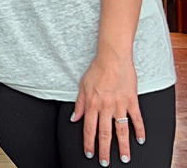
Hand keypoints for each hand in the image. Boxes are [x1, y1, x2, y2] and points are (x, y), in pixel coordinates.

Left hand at [71, 51, 144, 165]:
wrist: (113, 58)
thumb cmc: (96, 70)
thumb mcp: (82, 86)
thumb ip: (79, 104)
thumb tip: (74, 118)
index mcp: (92, 104)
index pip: (89, 128)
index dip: (89, 142)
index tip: (89, 153)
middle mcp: (106, 107)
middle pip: (104, 133)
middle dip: (104, 150)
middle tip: (105, 162)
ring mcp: (120, 105)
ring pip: (121, 130)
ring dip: (122, 145)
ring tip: (124, 158)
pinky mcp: (132, 101)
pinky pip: (136, 118)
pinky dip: (139, 130)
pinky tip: (140, 140)